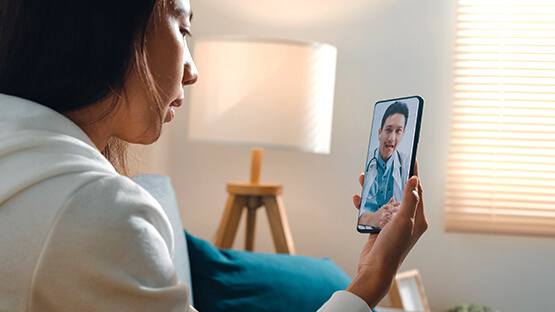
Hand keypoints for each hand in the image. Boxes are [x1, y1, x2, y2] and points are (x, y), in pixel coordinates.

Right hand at [347, 161, 427, 308]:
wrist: (375, 270)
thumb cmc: (392, 248)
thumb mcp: (404, 221)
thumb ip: (409, 200)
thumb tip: (414, 179)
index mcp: (418, 218)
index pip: (417, 190)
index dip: (413, 174)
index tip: (409, 159)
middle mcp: (407, 220)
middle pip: (399, 193)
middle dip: (390, 179)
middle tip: (383, 167)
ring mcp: (392, 224)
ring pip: (384, 200)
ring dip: (374, 190)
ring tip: (365, 178)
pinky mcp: (379, 228)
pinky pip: (373, 211)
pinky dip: (365, 203)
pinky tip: (357, 198)